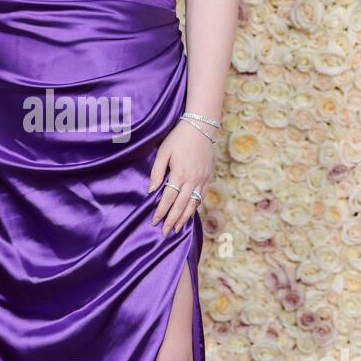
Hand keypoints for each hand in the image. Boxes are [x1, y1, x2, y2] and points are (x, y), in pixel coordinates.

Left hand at [148, 119, 215, 235]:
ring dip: (184, 218)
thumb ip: (157, 172)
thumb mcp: (164, 152)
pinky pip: (201, 196)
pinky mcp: (208, 177)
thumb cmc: (178, 138)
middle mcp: (192, 180)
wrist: (201, 127)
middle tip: (165, 232)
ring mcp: (202, 179)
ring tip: (177, 228)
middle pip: (181, 206)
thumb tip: (151, 190)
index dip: (161, 211)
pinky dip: (195, 207)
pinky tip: (189, 213)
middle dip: (172, 220)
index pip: (168, 198)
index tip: (154, 221)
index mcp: (180, 174)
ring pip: (193, 204)